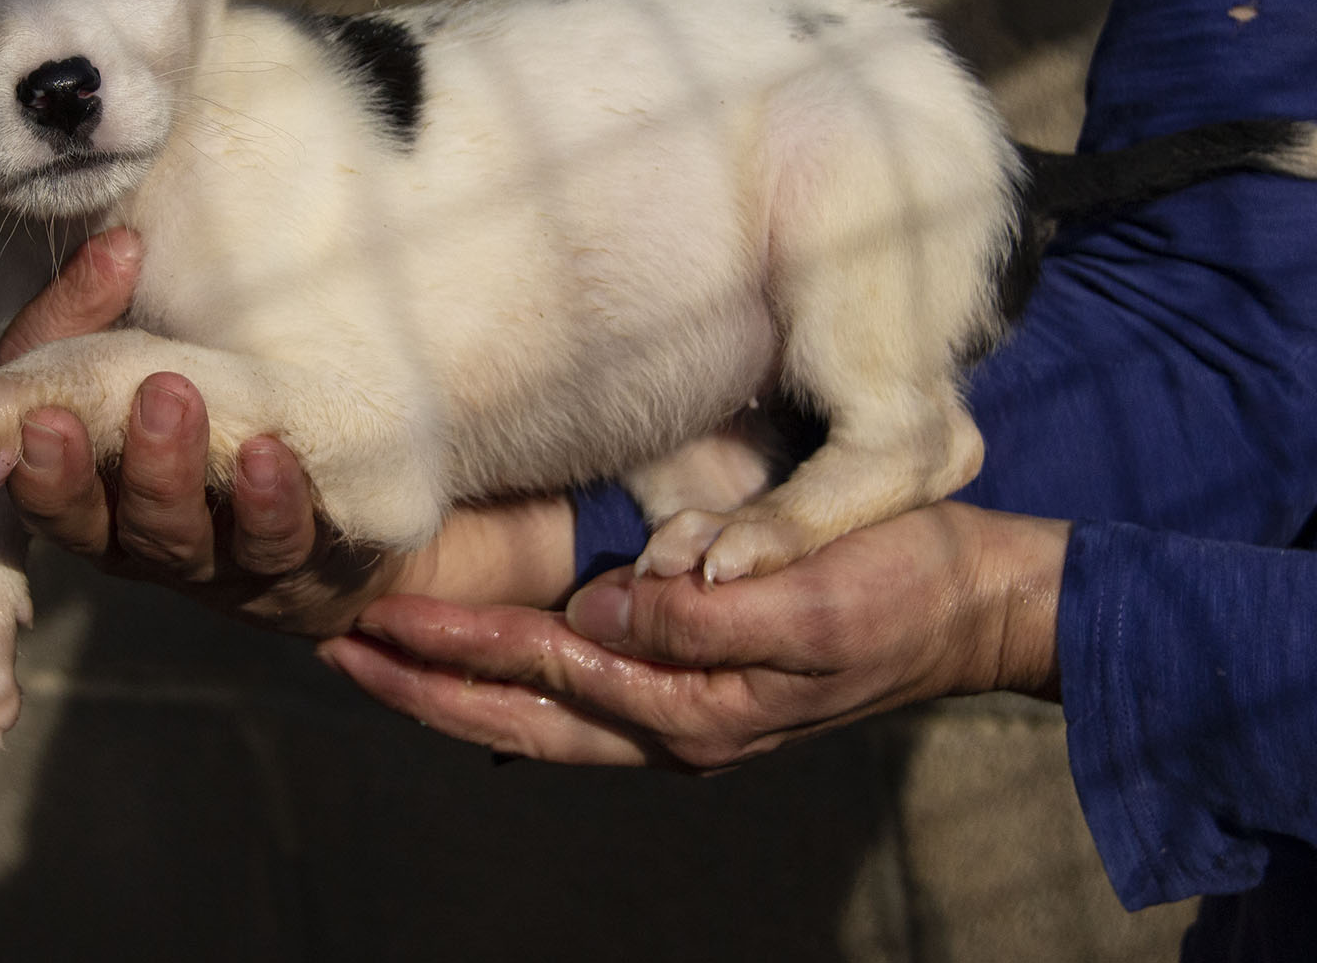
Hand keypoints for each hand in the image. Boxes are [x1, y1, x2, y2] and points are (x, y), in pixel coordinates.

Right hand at [0, 230, 576, 635]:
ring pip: (186, 538)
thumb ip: (100, 309)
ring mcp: (218, 561)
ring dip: (175, 473)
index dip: (36, 471)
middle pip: (109, 526)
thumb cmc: (197, 416)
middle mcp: (141, 542)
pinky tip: (271, 453)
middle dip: (102, 468)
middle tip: (131, 396)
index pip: (42, 494)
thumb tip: (121, 245)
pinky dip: (273, 502)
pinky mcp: (293, 568)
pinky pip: (282, 545)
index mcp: (90, 497)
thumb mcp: (135, 360)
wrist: (326, 497)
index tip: (41, 420)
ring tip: (180, 399)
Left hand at [318, 501, 1067, 768]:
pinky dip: (516, 687)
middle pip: (520, 717)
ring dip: (455, 689)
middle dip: (424, 688)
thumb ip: (705, 617)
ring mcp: (684, 714)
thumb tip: (606, 615)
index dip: (459, 645)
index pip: (547, 672)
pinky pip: (582, 702)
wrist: (978, 605)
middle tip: (338, 648)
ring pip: (541, 715)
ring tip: (381, 657)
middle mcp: (674, 725)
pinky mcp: (697, 686)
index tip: (380, 619)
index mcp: (693, 708)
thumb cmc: (902, 592)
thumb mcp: (808, 601)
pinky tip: (479, 675)